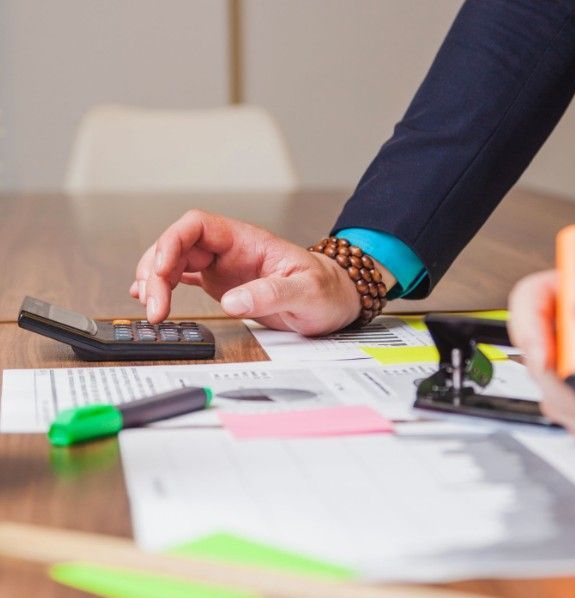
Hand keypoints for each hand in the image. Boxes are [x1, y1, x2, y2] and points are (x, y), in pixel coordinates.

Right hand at [130, 209, 363, 334]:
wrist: (337, 300)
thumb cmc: (327, 290)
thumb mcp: (307, 293)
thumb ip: (271, 294)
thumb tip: (231, 302)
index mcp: (247, 241)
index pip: (197, 225)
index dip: (171, 242)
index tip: (161, 271)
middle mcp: (230, 250)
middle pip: (178, 246)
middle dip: (157, 271)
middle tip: (154, 307)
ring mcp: (225, 267)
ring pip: (176, 261)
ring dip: (156, 280)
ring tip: (150, 306)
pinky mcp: (223, 285)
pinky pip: (185, 278)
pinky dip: (165, 286)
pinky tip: (152, 297)